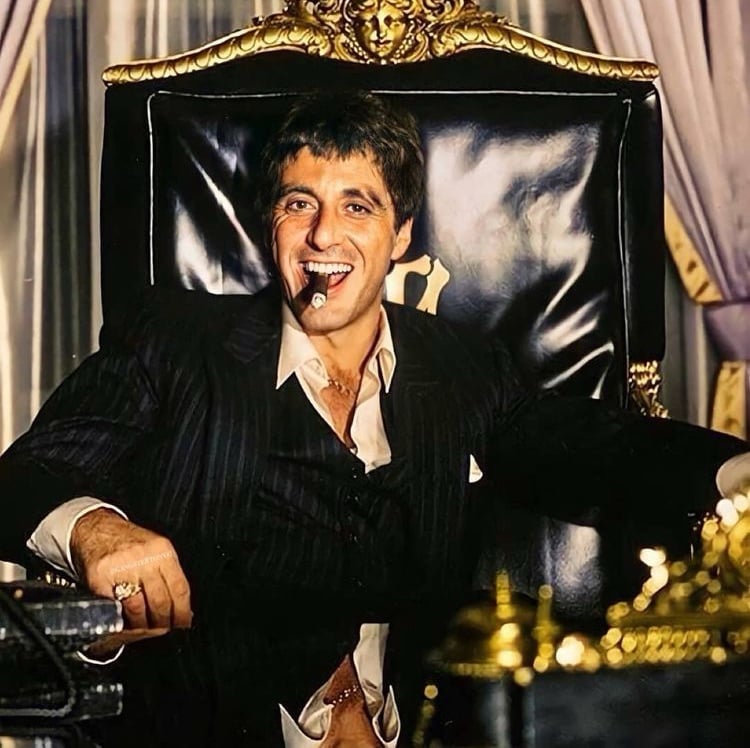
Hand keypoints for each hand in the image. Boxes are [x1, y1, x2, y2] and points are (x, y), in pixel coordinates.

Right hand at [70, 508, 192, 629]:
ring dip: (142, 627)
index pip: (179, 589)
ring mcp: (121, 568)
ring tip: (145, 629)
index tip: (183, 624)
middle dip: (164, 623)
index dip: (183, 613)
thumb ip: (168, 574)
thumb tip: (183, 608)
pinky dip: (121, 622)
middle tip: (164, 630)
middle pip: (160, 602)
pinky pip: (114, 609)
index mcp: (162, 551)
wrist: (96, 528)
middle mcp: (143, 558)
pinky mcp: (100, 579)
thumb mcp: (156, 549)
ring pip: (138, 610)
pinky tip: (125, 623)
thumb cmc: (128, 541)